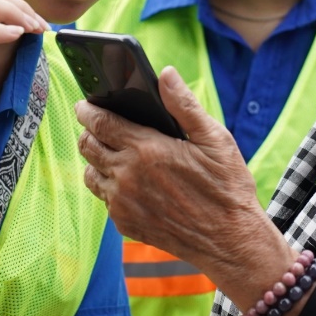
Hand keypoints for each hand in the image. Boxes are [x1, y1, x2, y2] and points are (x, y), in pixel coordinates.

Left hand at [76, 67, 284, 283]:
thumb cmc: (227, 188)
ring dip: (96, 160)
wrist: (230, 241)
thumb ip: (184, 105)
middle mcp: (127, 176)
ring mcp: (123, 203)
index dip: (88, 110)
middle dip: (88, 131)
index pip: (100, 122)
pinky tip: (129, 182)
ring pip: (91, 174)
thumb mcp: (214, 139)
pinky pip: (104, 199)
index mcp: (147, 150)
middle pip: (88, 146)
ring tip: (112, 154)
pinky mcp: (125, 224)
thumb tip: (166, 74)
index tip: (84, 104)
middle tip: (97, 126)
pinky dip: (110, 186)